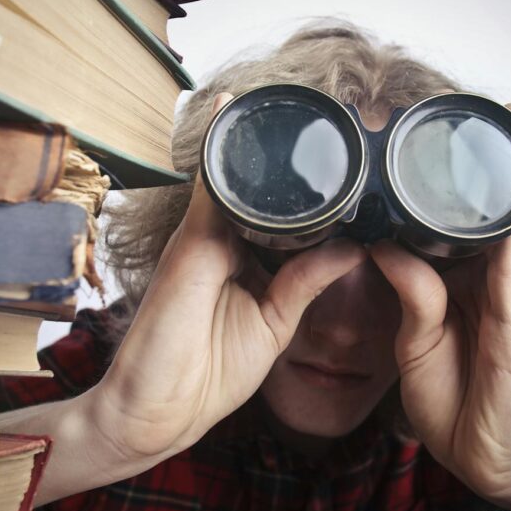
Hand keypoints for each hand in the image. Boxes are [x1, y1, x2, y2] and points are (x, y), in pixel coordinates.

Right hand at [88, 93, 366, 462]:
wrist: (156, 410)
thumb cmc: (208, 374)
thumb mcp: (273, 324)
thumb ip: (306, 282)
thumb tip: (354, 247)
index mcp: (245, 259)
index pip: (281, 213)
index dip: (310, 190)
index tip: (348, 160)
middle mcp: (222, 239)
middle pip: (260, 187)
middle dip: (288, 156)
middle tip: (335, 118)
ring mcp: (204, 236)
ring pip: (235, 176)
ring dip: (260, 142)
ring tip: (299, 100)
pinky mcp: (191, 241)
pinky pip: (209, 185)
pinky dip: (221, 150)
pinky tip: (235, 111)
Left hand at [369, 102, 510, 510]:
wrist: (481, 455)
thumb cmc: (451, 398)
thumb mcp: (415, 339)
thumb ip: (409, 290)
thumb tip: (383, 243)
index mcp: (455, 280)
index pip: (444, 221)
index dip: (435, 181)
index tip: (422, 135)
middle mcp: (483, 278)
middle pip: (480, 211)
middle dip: (479, 163)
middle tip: (476, 108)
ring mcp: (504, 294)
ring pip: (503, 226)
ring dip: (501, 179)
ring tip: (500, 125)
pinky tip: (507, 194)